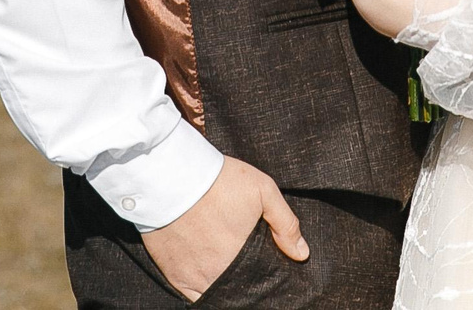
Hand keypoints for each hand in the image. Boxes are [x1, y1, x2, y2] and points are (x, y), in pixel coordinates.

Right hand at [141, 157, 306, 301]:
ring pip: (217, 295)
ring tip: (228, 271)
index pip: (260, 283)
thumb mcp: (262, 190)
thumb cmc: (218, 180)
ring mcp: (195, 279)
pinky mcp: (174, 276)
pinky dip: (203, 291)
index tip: (265, 269)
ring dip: (225, 287)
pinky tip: (209, 277)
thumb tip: (302, 253)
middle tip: (247, 267)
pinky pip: (194, 297)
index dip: (265, 279)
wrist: (170, 175)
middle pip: (239, 291)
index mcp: (243, 258)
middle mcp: (219, 275)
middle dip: (247, 284)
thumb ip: (285, 223)